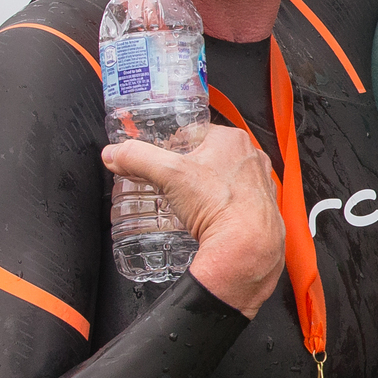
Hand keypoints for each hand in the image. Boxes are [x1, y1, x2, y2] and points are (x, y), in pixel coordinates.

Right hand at [103, 123, 283, 317]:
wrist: (247, 245)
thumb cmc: (220, 205)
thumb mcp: (167, 173)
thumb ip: (137, 158)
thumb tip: (115, 153)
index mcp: (232, 139)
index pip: (195, 132)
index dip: (173, 144)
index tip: (160, 155)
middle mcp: (250, 157)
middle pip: (209, 155)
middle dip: (187, 167)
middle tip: (169, 181)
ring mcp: (259, 182)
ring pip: (224, 178)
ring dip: (205, 186)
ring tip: (185, 199)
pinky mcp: (261, 206)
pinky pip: (236, 199)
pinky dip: (221, 205)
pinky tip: (207, 215)